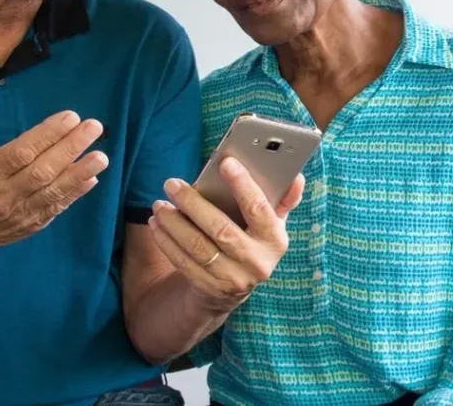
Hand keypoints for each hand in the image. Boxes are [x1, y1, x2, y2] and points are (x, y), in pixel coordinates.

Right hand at [0, 97, 108, 256]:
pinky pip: (56, 208)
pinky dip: (74, 193)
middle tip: (94, 127)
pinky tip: (91, 177)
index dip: (46, 135)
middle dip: (70, 147)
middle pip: (42, 170)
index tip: (70, 117)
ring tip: (101, 156)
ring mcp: (20, 212)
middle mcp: (4, 194)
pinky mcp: (32, 225)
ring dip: (79, 172)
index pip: (20, 152)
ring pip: (53, 191)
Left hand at [148, 157, 304, 311]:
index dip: (243, 185)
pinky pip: (182, 262)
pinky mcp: (208, 289)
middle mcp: (257, 263)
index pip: (259, 209)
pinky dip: (166, 240)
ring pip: (197, 247)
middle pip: (221, 229)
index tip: (225, 162)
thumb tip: (296, 176)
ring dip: (173, 223)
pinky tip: (156, 223)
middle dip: (193, 204)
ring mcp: (232, 279)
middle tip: (172, 183)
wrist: (234, 287)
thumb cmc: (251, 239)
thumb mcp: (270, 223)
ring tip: (159, 203)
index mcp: (275, 240)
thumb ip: (281, 199)